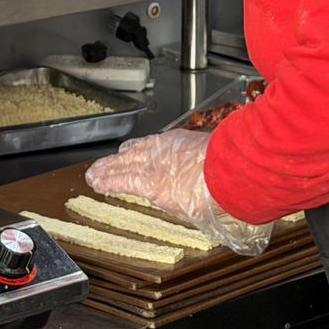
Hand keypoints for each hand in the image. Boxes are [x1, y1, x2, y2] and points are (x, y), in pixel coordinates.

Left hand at [86, 129, 272, 255]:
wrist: (230, 172)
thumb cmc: (233, 166)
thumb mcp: (224, 157)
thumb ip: (217, 165)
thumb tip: (231, 170)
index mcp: (183, 145)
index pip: (155, 146)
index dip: (142, 149)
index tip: (134, 150)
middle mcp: (165, 151)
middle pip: (137, 154)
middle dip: (123, 159)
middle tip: (111, 161)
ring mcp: (156, 166)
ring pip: (126, 166)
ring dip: (109, 170)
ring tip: (95, 174)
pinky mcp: (149, 184)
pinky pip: (122, 181)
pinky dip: (108, 181)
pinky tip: (96, 181)